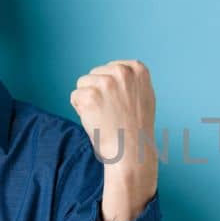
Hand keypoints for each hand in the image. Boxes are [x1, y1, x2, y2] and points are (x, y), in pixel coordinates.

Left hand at [70, 59, 157, 220]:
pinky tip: (96, 120)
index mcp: (138, 69)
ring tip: (105, 116)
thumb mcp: (144, 96)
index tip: (121, 103)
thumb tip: (115, 69)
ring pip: (83, 84)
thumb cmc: (137, 129)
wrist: (132, 152)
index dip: (112, 88)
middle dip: (98, 91)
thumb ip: (131, 80)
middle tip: (112, 113)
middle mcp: (122, 72)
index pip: (112, 67)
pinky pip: (75, 97)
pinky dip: (80, 110)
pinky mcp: (89, 96)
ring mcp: (105, 83)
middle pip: (95, 74)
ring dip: (88, 100)